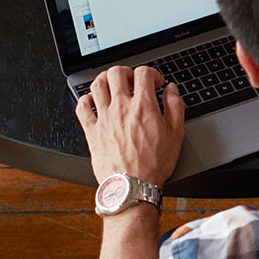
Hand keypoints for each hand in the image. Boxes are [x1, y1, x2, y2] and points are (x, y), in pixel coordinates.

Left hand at [75, 65, 185, 187]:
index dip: (151, 73)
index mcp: (143, 106)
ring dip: (105, 79)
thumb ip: (175, 107)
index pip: (143, 73)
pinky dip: (86, 99)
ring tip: (112, 85)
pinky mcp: (92, 131)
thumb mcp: (175, 134)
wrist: (133, 186)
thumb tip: (172, 91)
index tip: (154, 83)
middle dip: (126, 72)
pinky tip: (93, 101)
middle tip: (133, 81)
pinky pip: (82, 107)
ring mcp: (104, 118)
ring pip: (97, 84)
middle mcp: (121, 108)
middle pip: (116, 73)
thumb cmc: (153, 164)